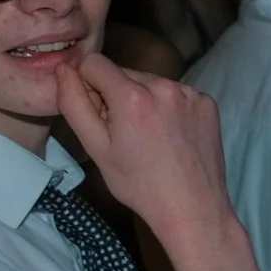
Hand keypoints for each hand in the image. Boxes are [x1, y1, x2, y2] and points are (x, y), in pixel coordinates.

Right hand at [54, 54, 233, 246]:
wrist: (192, 208)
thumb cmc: (139, 184)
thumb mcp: (96, 147)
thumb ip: (73, 103)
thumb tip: (63, 69)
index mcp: (133, 96)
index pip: (94, 63)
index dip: (88, 86)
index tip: (99, 115)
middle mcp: (164, 86)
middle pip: (123, 73)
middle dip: (117, 95)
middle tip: (125, 133)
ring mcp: (191, 93)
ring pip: (150, 82)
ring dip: (144, 100)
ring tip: (150, 137)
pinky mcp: (208, 103)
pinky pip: (176, 93)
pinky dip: (169, 107)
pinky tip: (172, 136)